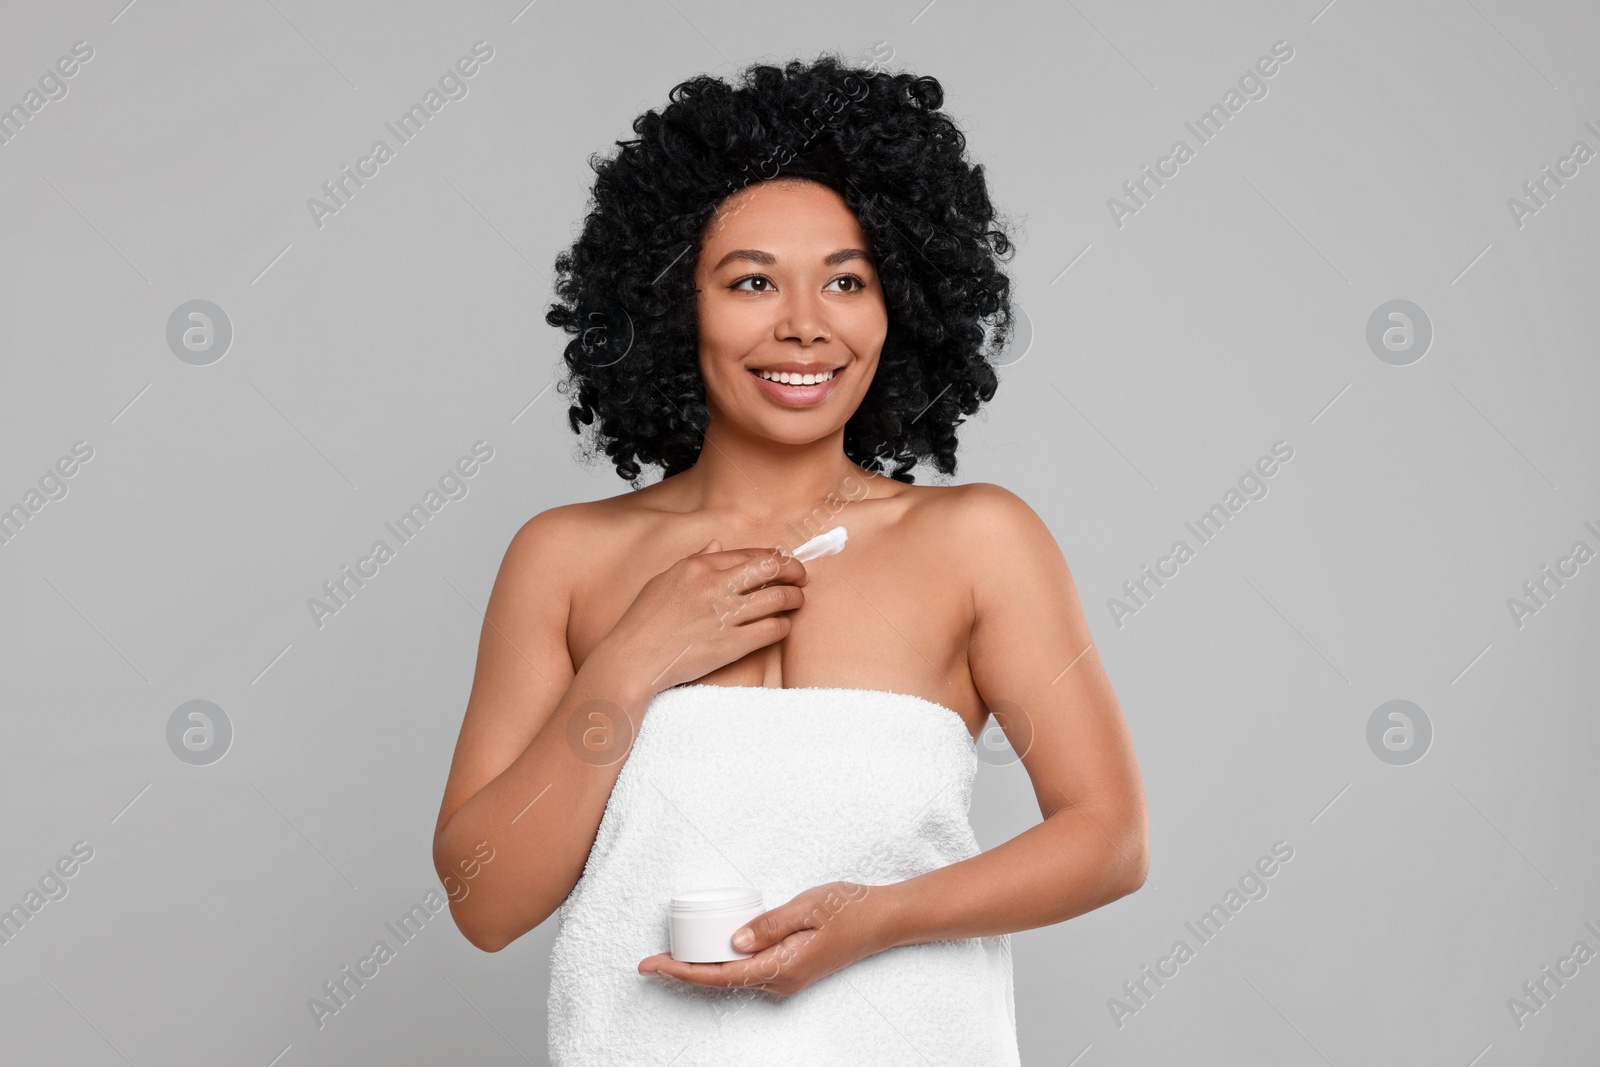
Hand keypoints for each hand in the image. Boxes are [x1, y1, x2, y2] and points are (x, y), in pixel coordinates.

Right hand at [597, 539, 808, 693]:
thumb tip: (717, 545)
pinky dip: (783, 625)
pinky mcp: (730, 644)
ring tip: (797, 601)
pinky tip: (782, 626)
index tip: (784, 562)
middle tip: (801, 578)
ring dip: (794, 598)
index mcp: (699, 566)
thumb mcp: (664, 580)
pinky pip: (771, 629)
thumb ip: (693, 560)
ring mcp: (724, 615)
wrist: (632, 660)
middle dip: (794, 570)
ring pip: (777, 597)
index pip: (751, 553)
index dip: (775, 557)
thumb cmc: (643, 622)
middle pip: (772, 567)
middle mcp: (714, 585)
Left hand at [638, 880, 894, 996]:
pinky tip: (712, 947)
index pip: (720, 975)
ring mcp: (786, 977)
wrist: (885, 919)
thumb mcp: (808, 907)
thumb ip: (770, 924)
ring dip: (702, 967)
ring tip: (673, 952)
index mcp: (781, 968)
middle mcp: (780, 980)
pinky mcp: (790, 968)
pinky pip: (747, 970)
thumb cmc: (851, 909)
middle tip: (651, 958)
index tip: (652, 965)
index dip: (682, 972)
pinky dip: (723, 962)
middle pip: (721, 980)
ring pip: (733, 976)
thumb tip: (733, 941)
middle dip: (684, 971)